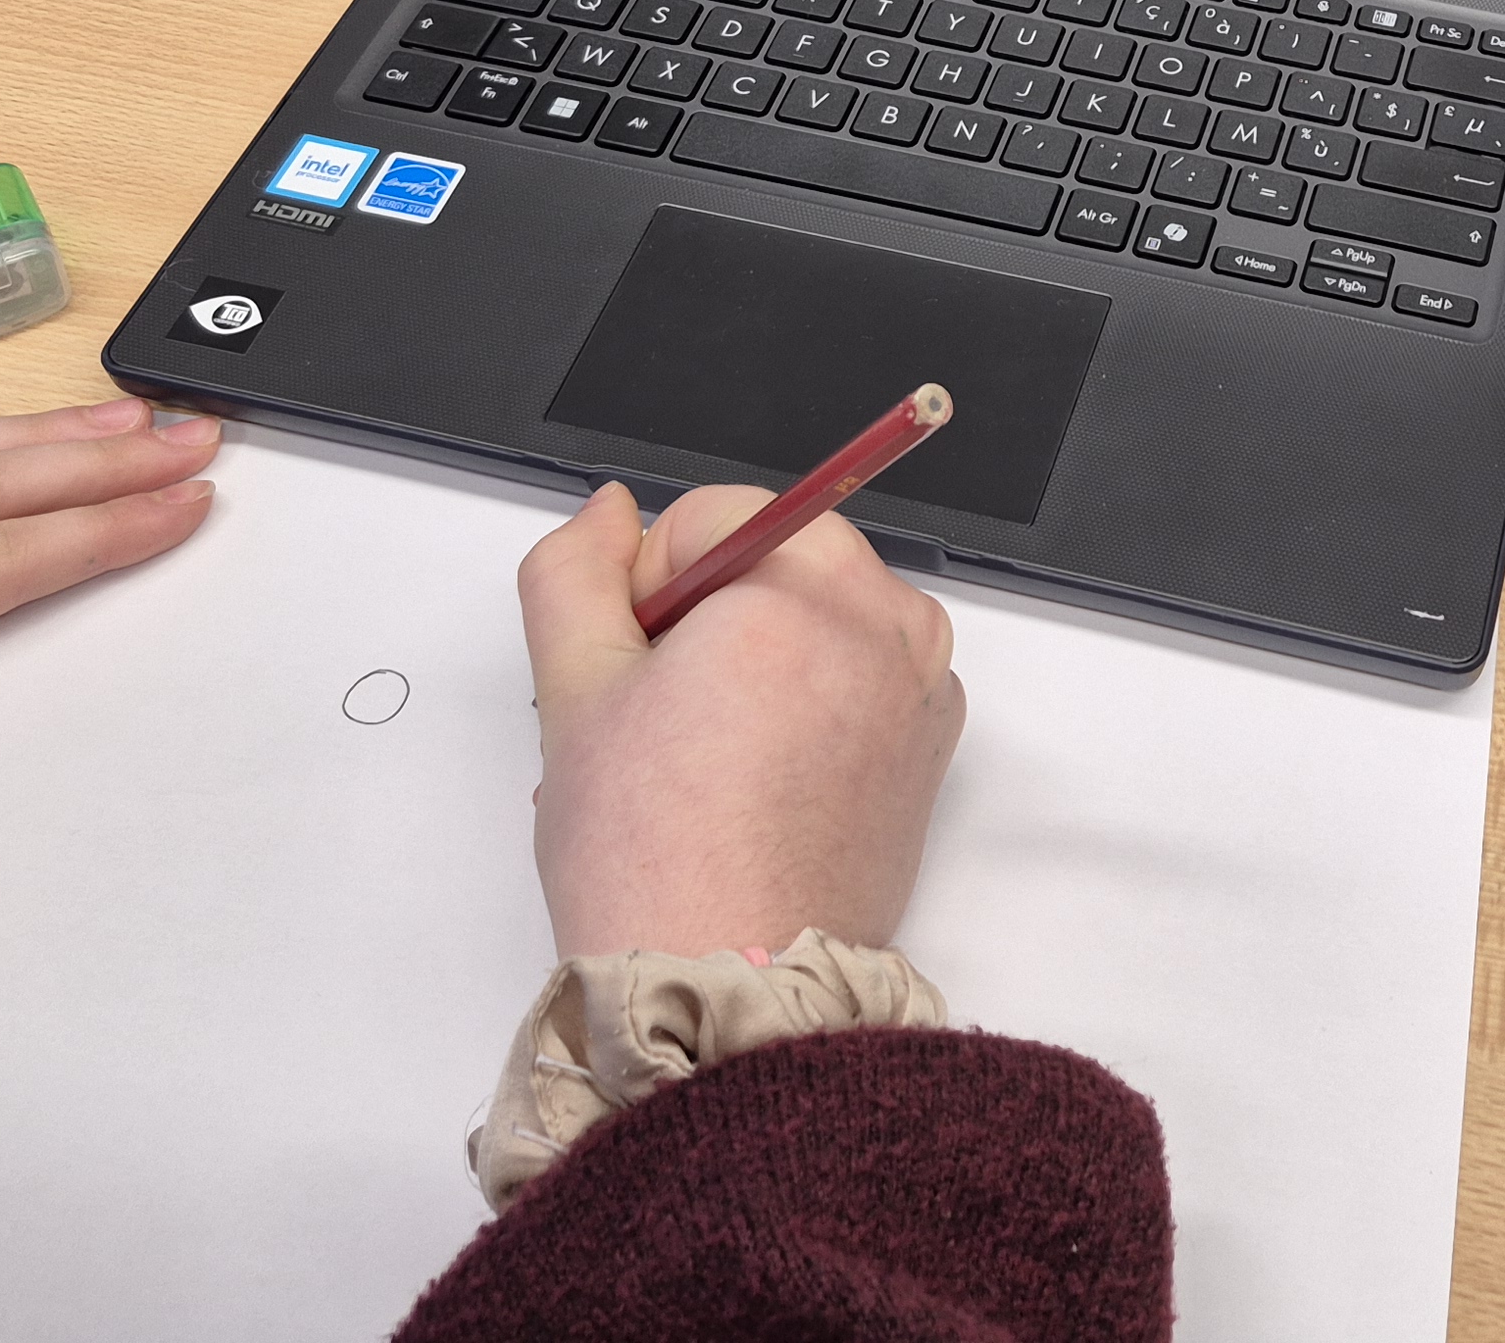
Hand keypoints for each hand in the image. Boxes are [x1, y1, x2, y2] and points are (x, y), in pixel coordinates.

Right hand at [518, 482, 963, 961]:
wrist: (733, 992)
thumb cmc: (659, 861)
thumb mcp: (573, 691)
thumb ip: (573, 571)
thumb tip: (609, 511)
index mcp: (809, 585)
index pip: (710, 517)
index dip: (647, 587)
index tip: (634, 668)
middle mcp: (888, 621)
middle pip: (771, 559)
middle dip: (703, 621)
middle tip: (662, 723)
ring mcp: (923, 686)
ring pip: (810, 620)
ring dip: (751, 664)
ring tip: (704, 763)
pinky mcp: (931, 745)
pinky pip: (855, 677)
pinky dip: (805, 705)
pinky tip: (755, 784)